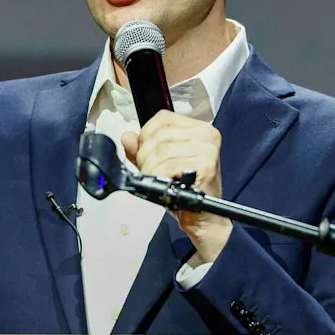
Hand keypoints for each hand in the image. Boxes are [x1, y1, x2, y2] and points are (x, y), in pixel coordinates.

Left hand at [121, 111, 231, 262]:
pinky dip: (161, 177)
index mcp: (198, 128)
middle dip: (145, 156)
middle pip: (159, 136)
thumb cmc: (186, 190)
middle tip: (150, 171)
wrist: (204, 216)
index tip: (145, 152)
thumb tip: (127, 137)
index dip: (146, 134)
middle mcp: (206, 134)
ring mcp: (208, 149)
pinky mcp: (207, 164)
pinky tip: (167, 184)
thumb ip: (142, 149)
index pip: (162, 118)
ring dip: (151, 169)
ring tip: (158, 179)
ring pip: (162, 151)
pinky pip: (170, 166)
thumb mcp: (160, 164)